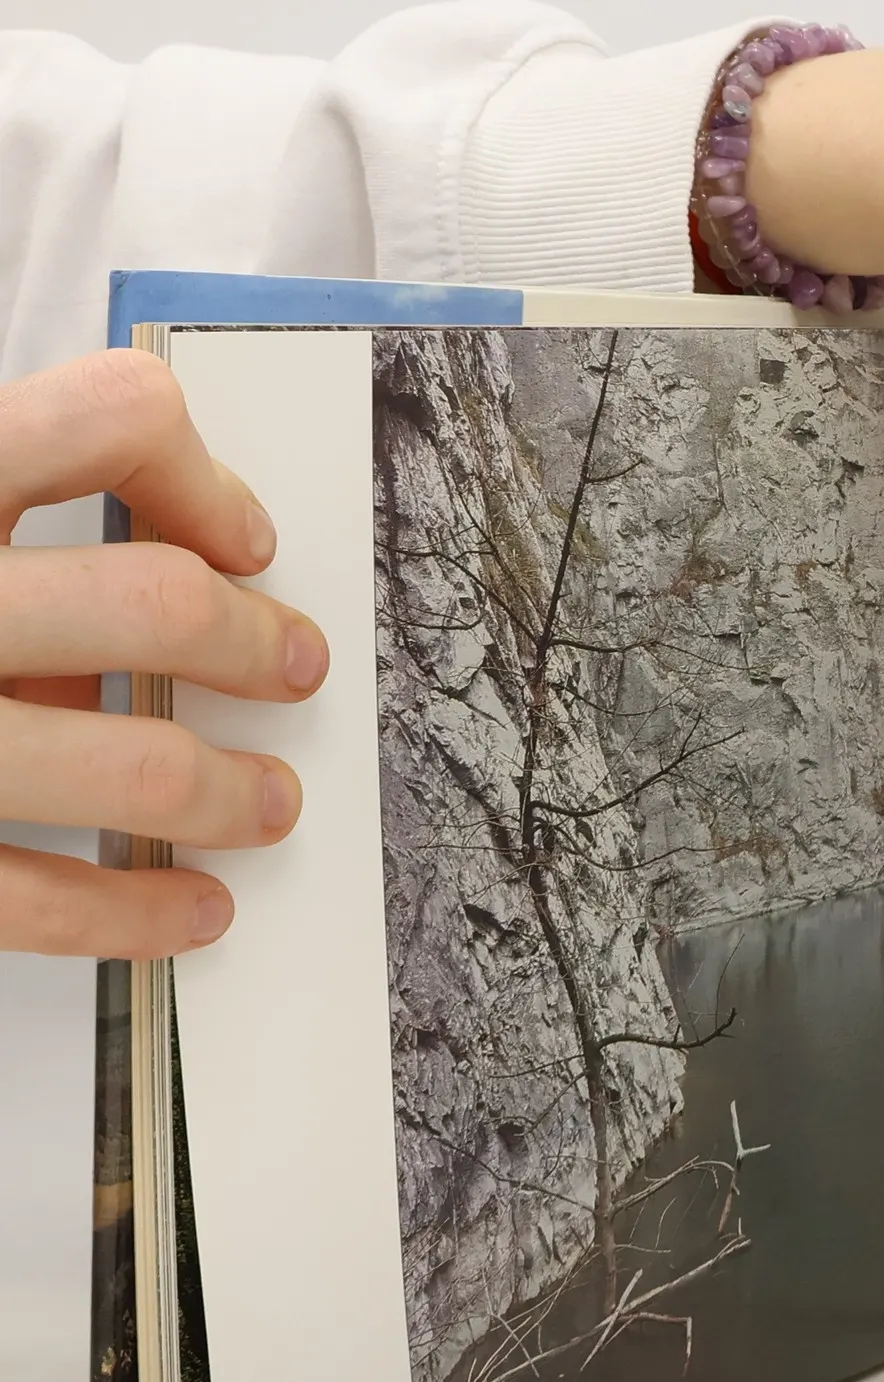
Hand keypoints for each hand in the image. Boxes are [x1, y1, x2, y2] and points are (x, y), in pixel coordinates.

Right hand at [0, 351, 326, 959]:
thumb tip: (166, 549)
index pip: (107, 418)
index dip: (200, 474)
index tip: (242, 534)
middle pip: (155, 604)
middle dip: (254, 643)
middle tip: (290, 665)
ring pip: (137, 767)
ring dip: (234, 792)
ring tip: (267, 801)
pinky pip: (43, 899)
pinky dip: (140, 912)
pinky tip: (188, 909)